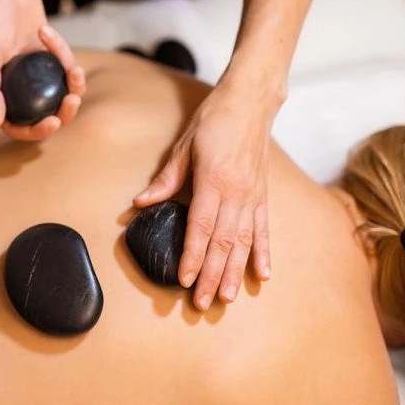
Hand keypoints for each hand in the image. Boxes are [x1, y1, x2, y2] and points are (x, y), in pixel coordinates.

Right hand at [0, 0, 85, 140]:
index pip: (17, 125)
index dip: (35, 131)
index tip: (52, 122)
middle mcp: (17, 87)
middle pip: (44, 113)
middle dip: (63, 112)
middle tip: (73, 101)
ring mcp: (35, 73)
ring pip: (60, 93)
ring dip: (72, 85)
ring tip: (74, 70)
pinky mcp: (49, 56)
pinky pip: (64, 65)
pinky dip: (63, 53)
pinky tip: (46, 32)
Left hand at [133, 78, 275, 309]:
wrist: (250, 101)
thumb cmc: (214, 120)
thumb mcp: (183, 146)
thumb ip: (166, 179)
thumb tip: (141, 202)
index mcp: (214, 181)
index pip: (202, 226)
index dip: (194, 255)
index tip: (187, 278)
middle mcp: (237, 193)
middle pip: (223, 242)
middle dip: (212, 274)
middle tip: (203, 302)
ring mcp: (253, 196)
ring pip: (244, 242)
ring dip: (235, 272)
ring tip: (228, 297)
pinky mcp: (263, 195)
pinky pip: (263, 229)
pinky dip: (263, 253)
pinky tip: (263, 275)